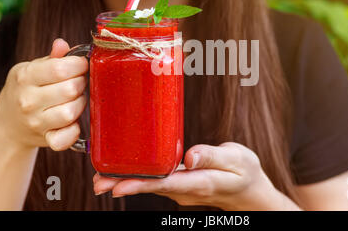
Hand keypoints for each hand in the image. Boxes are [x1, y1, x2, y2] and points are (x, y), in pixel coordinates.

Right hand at [0, 39, 87, 149]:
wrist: (9, 124)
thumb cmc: (27, 90)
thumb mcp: (32, 69)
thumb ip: (52, 58)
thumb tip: (62, 44)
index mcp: (26, 77)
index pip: (59, 68)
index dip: (78, 65)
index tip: (82, 65)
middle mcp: (29, 100)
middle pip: (70, 89)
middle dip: (82, 83)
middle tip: (79, 82)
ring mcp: (36, 122)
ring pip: (71, 112)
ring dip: (80, 104)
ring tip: (76, 99)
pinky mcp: (46, 139)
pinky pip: (65, 139)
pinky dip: (73, 131)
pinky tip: (74, 122)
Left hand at [93, 142, 291, 209]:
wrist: (249, 191)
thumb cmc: (244, 173)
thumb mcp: (237, 159)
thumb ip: (212, 156)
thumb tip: (189, 156)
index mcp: (201, 182)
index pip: (166, 183)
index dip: (141, 184)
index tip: (118, 186)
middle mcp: (187, 189)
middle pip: (152, 186)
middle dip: (124, 184)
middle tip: (99, 182)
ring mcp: (183, 189)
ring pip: (151, 185)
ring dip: (126, 182)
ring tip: (102, 178)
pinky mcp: (181, 185)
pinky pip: (157, 181)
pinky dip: (139, 177)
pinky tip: (126, 172)